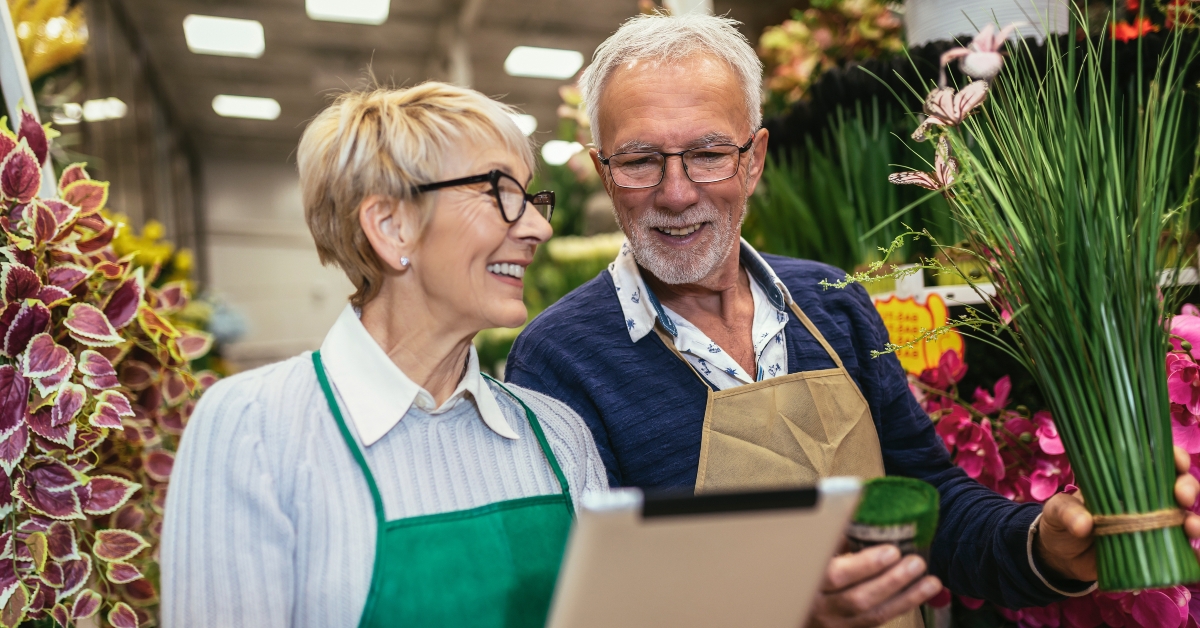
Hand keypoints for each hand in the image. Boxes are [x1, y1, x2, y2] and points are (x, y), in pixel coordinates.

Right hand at [806, 544, 941, 627]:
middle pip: (858, 598)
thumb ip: (832, 540)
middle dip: (891, 581)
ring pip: (873, 614)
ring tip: (930, 581)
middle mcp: (820, 607)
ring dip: (906, 597)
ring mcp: (835, 623)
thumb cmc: (804, 571)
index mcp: (807, 581)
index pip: (835, 576)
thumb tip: (861, 518)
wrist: (799, 605)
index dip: (865, 565)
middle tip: (915, 562)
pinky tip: (920, 595)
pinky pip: (878, 621)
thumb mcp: (809, 552)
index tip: (890, 550)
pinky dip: (901, 607)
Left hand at [1035, 446, 1199, 580]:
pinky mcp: (1153, 550)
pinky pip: (1180, 551)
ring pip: (1184, 516)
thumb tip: (1084, 524)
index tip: (1177, 461)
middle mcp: (1143, 499)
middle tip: (1182, 495)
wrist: (1061, 557)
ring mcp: (1151, 525)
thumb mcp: (1057, 511)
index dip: (1173, 457)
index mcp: (1122, 479)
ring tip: (1191, 527)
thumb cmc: (1061, 522)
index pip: (1155, 460)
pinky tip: (1197, 557)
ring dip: (1195, 520)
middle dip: (1188, 486)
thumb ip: (1067, 513)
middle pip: (1178, 486)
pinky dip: (1193, 553)